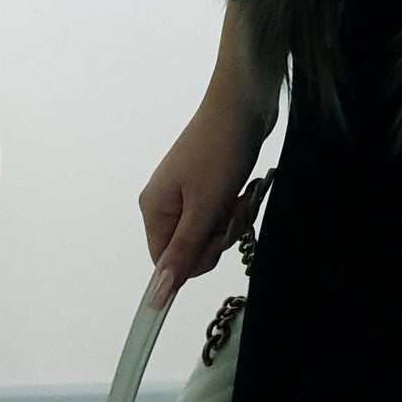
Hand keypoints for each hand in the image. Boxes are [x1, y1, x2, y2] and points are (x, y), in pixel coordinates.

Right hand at [138, 91, 269, 311]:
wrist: (245, 101)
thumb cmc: (220, 152)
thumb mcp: (204, 208)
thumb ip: (182, 254)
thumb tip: (156, 300)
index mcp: (154, 208)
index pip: (166, 262)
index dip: (196, 259)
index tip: (218, 234)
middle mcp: (165, 202)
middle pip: (191, 248)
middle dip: (220, 235)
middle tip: (234, 208)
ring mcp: (187, 192)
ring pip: (211, 231)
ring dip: (234, 219)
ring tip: (244, 193)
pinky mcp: (209, 183)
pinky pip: (221, 212)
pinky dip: (238, 205)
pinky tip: (248, 186)